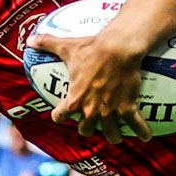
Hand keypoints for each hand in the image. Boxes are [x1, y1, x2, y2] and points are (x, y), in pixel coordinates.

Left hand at [23, 31, 151, 143]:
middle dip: (88, 128)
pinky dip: (142, 132)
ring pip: (111, 134)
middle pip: (86, 130)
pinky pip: (136, 125)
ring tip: (116, 135)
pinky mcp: (127, 108)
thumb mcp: (67, 46)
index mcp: (74, 100)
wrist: (117, 49)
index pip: (60, 116)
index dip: (60, 116)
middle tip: (92, 123)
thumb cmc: (91, 48)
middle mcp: (90, 111)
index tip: (62, 115)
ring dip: (113, 135)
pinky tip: (145, 136)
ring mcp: (110, 111)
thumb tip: (30, 38)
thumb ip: (47, 43)